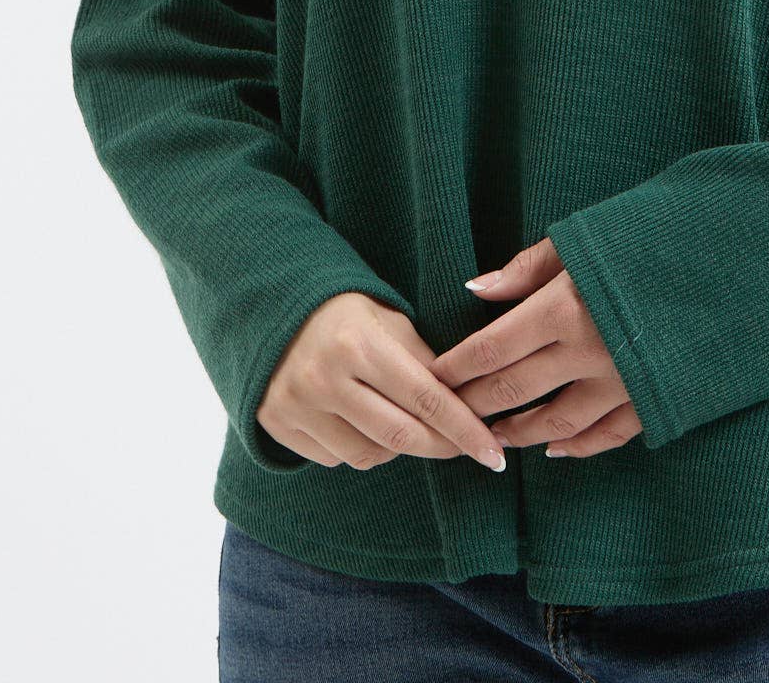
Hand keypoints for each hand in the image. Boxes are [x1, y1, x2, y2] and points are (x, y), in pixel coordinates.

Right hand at [256, 291, 509, 470]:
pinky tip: (363, 424)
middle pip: (400, 436)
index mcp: (360, 344)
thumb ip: (424, 361)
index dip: (464, 429)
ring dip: (397, 447)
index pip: (426, 398)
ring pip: (368, 455)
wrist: (275, 309)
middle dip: (441, 446)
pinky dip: (359, 448)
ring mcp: (297, 405)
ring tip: (404, 422)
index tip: (493, 453)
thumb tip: (465, 405)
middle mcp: (325, 378)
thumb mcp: (391, 320)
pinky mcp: (277, 425)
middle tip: (466, 448)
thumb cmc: (347, 313)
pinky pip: (335, 459)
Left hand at [434, 236, 642, 457]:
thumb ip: (528, 268)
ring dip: (520, 432)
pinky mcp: (655, 400)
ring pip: (557, 422)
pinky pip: (607, 435)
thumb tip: (476, 291)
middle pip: (514, 391)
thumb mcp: (587, 237)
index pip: (491, 350)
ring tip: (495, 436)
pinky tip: (557, 448)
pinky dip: (578, 446)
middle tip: (446, 414)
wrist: (737, 260)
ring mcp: (624, 383)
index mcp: (566, 307)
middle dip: (474, 405)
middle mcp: (589, 352)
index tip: (431, 378)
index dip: (456, 369)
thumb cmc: (654, 235)